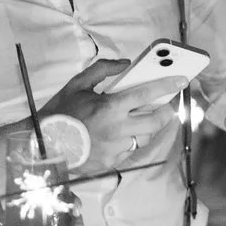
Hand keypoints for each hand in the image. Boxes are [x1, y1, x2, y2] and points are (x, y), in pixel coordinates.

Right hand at [42, 58, 184, 172]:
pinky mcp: (112, 162)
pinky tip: (120, 134)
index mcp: (109, 107)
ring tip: (141, 119)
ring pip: (145, 137)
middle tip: (166, 105)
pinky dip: (130, 140)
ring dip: (148, 127)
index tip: (182, 80)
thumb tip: (125, 64)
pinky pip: (131, 150)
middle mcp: (117, 129)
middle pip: (156, 121)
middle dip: (166, 112)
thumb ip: (103, 70)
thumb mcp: (77, 84)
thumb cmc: (60, 113)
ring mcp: (116, 148)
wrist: (43, 145)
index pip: (147, 94)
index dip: (168, 85)